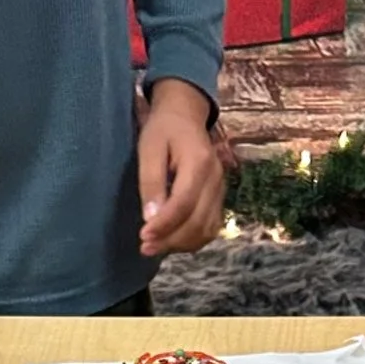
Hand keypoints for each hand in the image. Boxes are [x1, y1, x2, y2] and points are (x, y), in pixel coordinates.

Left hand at [137, 80, 224, 257]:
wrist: (185, 115)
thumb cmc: (163, 129)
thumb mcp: (149, 148)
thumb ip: (151, 182)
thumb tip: (151, 217)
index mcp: (199, 163)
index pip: (184, 204)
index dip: (164, 225)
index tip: (143, 237)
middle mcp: (215, 179)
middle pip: (197, 222)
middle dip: (171, 240)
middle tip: (145, 248)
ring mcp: (221, 189)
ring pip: (206, 229)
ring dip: (181, 244)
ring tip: (156, 247)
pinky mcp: (219, 197)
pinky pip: (211, 227)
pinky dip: (193, 240)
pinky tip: (173, 241)